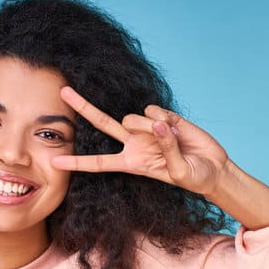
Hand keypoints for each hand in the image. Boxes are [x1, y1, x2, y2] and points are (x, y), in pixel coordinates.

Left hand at [51, 86, 228, 195]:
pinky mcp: (163, 116)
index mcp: (132, 163)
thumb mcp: (178, 172)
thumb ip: (166, 148)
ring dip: (147, 127)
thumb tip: (156, 124)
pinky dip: (164, 119)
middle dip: (83, 107)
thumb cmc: (193, 177)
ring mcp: (147, 128)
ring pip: (131, 117)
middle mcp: (134, 143)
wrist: (213, 168)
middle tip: (63, 91)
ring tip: (170, 139)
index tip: (55, 162)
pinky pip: (153, 110)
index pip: (99, 163)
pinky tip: (177, 128)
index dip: (77, 162)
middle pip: (102, 123)